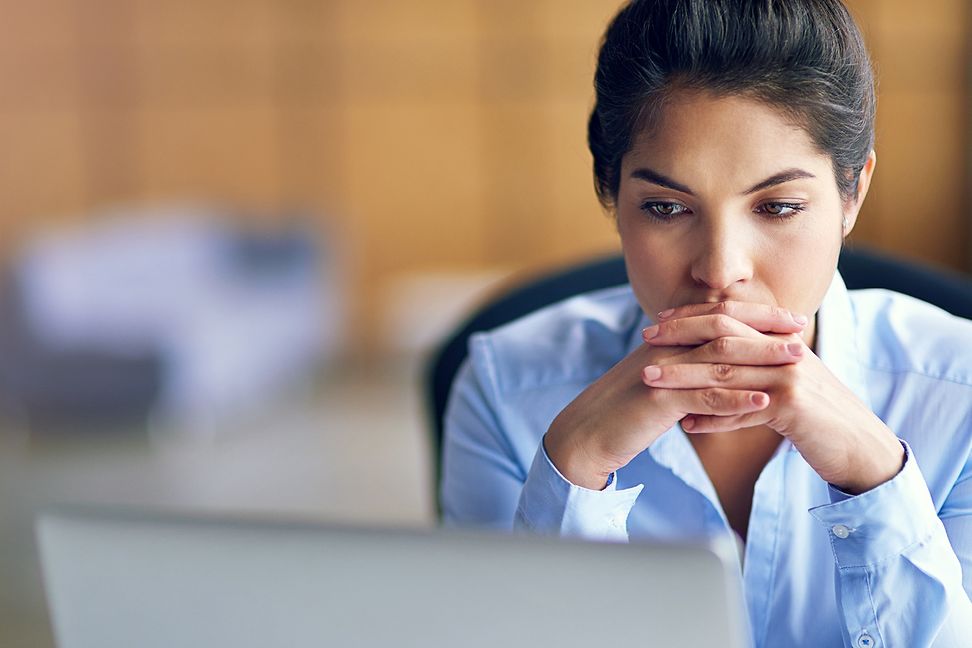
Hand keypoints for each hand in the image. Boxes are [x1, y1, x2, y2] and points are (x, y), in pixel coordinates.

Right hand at [543, 303, 805, 489]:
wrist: (585, 434)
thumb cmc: (623, 411)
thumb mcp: (657, 382)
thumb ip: (685, 368)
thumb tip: (718, 365)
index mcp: (666, 340)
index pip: (717, 316)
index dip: (755, 315)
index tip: (789, 318)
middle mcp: (665, 347)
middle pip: (723, 329)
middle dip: (766, 329)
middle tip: (802, 331)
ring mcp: (662, 372)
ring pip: (719, 358)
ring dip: (762, 358)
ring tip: (798, 362)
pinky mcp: (658, 400)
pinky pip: (703, 396)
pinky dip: (736, 398)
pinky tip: (765, 402)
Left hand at [644, 302, 904, 493]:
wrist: (861, 446)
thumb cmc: (817, 418)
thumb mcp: (784, 387)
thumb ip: (752, 373)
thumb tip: (711, 377)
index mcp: (781, 341)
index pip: (731, 318)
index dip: (693, 317)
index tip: (658, 322)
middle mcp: (785, 352)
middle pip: (724, 336)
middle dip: (680, 336)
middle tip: (645, 339)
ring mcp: (790, 377)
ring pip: (726, 373)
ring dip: (684, 377)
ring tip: (650, 380)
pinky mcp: (793, 407)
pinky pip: (743, 410)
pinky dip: (713, 418)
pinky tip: (686, 425)